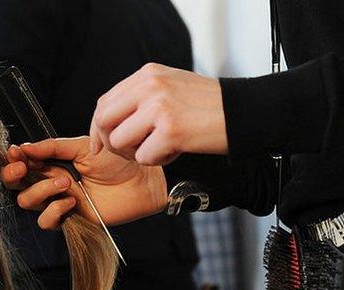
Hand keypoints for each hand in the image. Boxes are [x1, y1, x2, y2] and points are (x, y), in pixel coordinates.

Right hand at [1, 137, 167, 228]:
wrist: (141, 178)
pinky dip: (55, 209)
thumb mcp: (81, 146)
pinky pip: (47, 221)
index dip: (14, 160)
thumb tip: (25, 147)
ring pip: (28, 203)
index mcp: (52, 164)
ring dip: (41, 190)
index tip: (16, 153)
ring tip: (65, 180)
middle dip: (14, 176)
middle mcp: (51, 184)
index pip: (22, 165)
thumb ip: (52, 148)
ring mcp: (59, 202)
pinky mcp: (71, 219)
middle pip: (17, 186)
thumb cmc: (117, 160)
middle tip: (24, 167)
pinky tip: (71, 199)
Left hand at [89, 63, 226, 164]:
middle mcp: (150, 86)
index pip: (105, 103)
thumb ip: (140, 98)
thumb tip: (106, 122)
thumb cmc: (209, 105)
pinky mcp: (170, 130)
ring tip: (159, 147)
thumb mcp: (170, 86)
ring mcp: (159, 107)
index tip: (100, 144)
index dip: (98, 128)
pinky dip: (158, 161)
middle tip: (130, 151)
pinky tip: (175, 151)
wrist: (245, 113)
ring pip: (120, 142)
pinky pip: (144, 157)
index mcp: (148, 74)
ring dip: (136, 153)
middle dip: (110, 143)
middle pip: (104, 121)